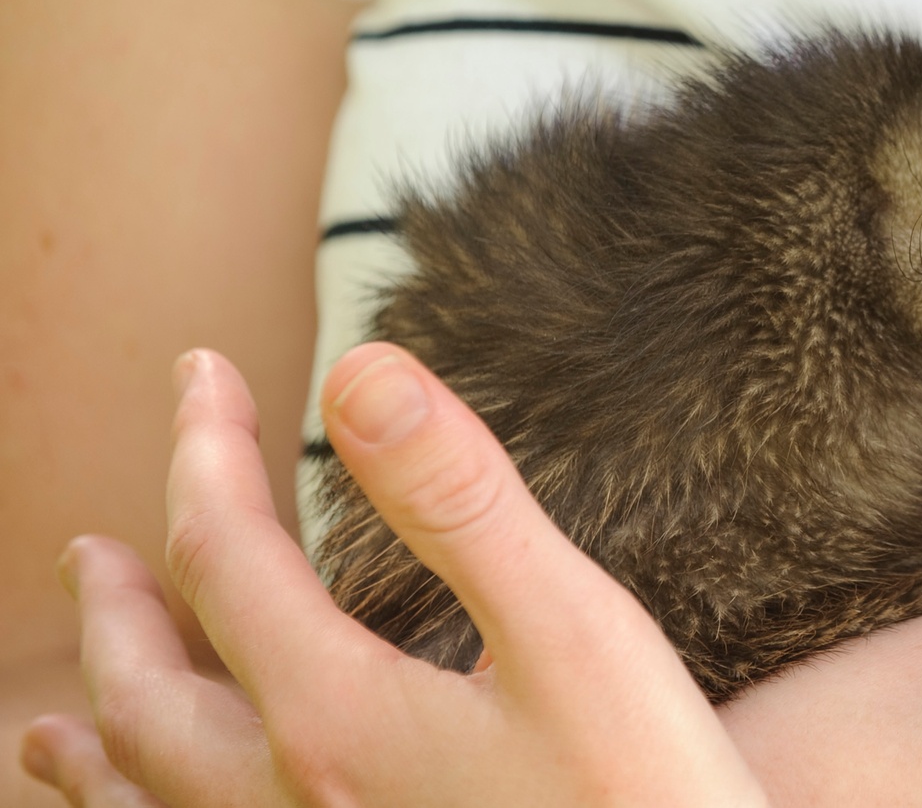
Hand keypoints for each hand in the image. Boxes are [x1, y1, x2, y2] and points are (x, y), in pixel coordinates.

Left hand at [18, 346, 766, 806]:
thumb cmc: (644, 796)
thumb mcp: (573, 631)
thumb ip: (460, 502)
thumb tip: (361, 376)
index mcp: (337, 715)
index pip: (225, 557)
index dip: (204, 450)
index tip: (204, 373)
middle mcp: (292, 800)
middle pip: (152, 691)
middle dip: (121, 600)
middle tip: (90, 544)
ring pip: (156, 802)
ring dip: (100, 737)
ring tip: (50, 718)